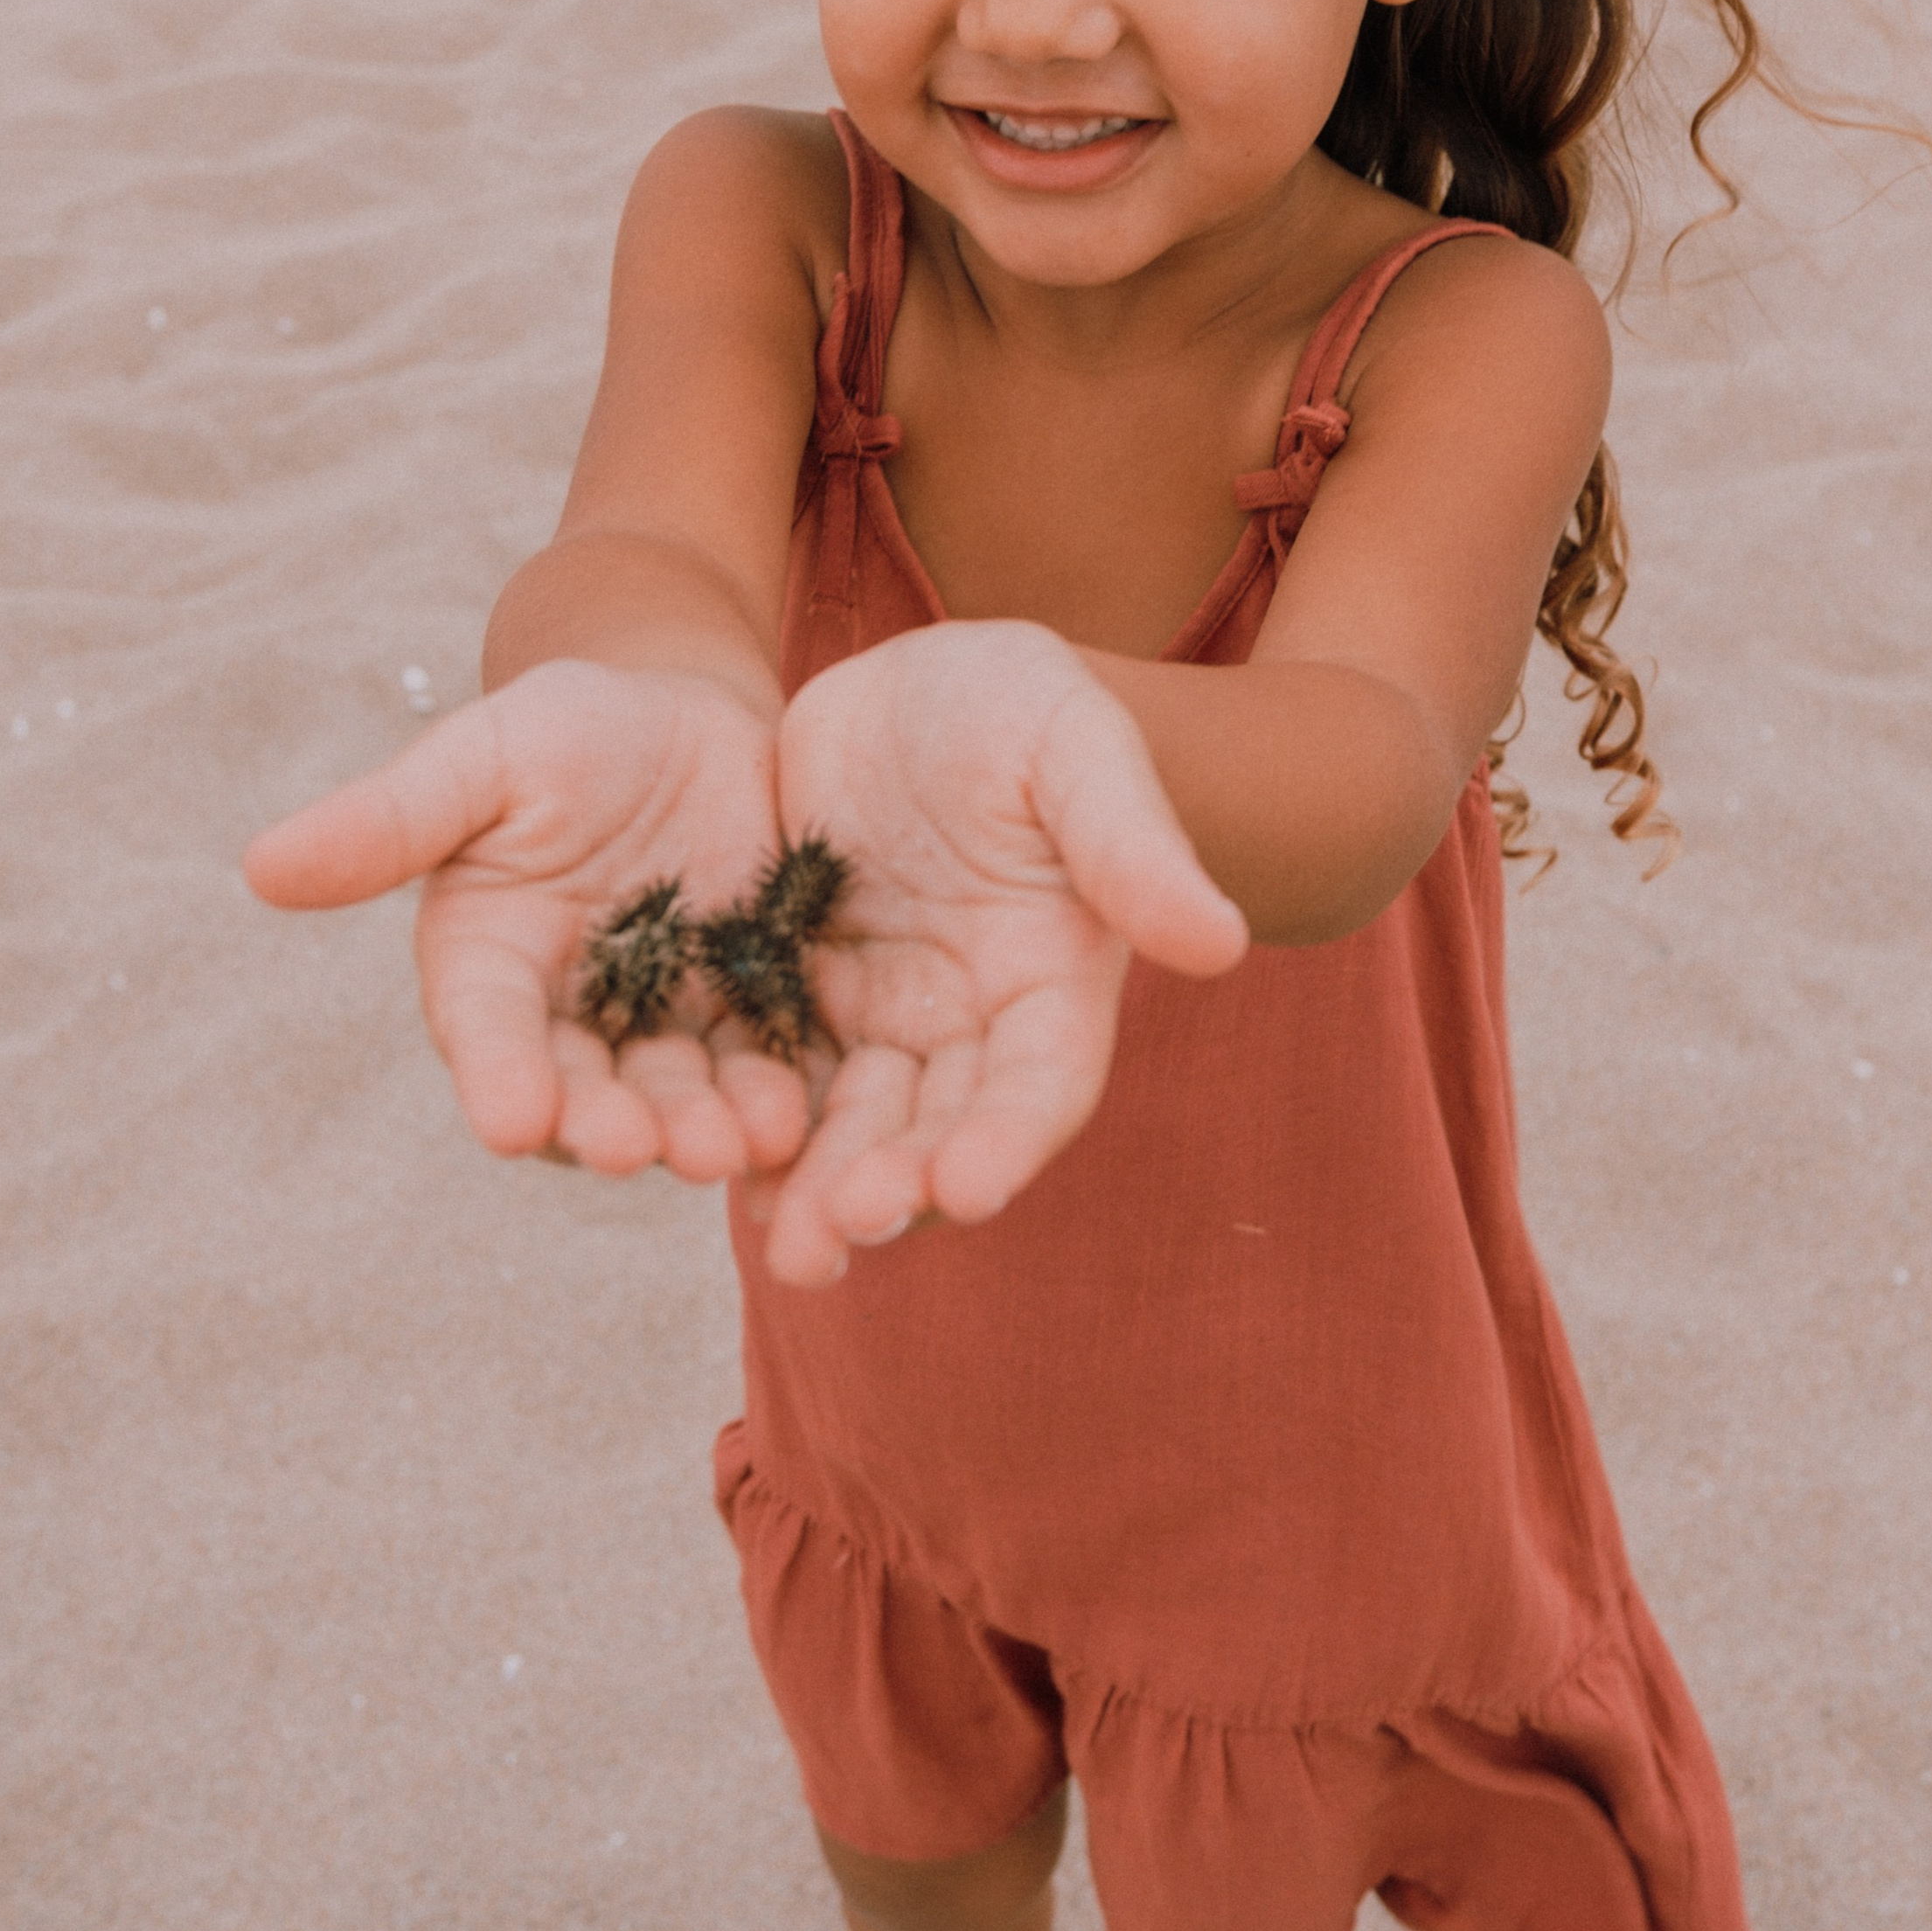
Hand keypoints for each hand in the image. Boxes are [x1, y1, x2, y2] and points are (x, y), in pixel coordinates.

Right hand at [242, 660, 808, 1180]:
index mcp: (489, 965)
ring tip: (733, 1146)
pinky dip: (779, 1098)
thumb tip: (260, 866)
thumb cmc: (565, 729)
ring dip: (701, 1130)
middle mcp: (572, 1016)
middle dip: (611, 1126)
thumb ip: (392, 820)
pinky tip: (800, 1118)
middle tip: (639, 1151)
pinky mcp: (752, 1010)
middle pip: (585, 1091)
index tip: (513, 1124)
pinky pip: (764, 1066)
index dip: (501, 1079)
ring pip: (678, 1096)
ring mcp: (666, 1022)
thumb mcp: (484, 757)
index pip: (487, 1034)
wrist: (689, 714)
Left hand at [754, 622, 1247, 1284]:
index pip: (1042, 1081)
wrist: (915, 682)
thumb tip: (1223, 943)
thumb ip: (1134, 847)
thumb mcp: (1079, 750)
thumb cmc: (1020, 705)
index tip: (966, 1190)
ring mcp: (885, 1015)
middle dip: (894, 1186)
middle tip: (838, 1233)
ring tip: (784, 1248)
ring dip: (820, 1190)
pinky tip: (709, 1170)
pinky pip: (774, 1074)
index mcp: (1053, 978)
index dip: (1008, 1138)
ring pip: (853, 1123)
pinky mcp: (801, 994)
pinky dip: (752, 1129)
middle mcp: (972, 1020)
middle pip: (939, 1126)